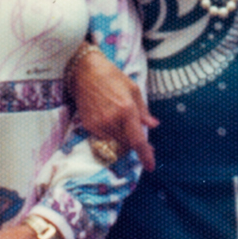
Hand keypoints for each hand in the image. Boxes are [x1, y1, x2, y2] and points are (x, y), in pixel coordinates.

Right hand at [69, 47, 156, 170]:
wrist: (84, 72)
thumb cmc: (112, 77)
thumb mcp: (133, 89)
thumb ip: (143, 111)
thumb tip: (153, 125)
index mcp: (126, 110)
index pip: (137, 140)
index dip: (145, 155)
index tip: (150, 166)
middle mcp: (112, 120)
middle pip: (127, 145)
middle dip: (136, 146)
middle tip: (145, 144)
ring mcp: (98, 124)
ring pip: (115, 144)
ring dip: (123, 142)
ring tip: (127, 130)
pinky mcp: (88, 126)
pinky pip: (103, 139)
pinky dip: (111, 137)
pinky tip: (112, 125)